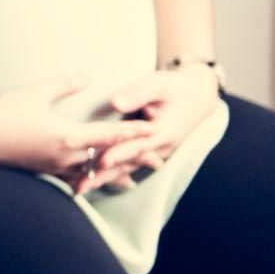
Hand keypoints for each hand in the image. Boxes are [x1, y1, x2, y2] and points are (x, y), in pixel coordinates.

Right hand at [0, 75, 155, 178]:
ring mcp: (53, 168)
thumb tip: (88, 74)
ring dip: (112, 175)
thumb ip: (64, 84)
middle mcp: (65, 157)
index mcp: (67, 137)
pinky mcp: (41, 171)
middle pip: (108, 162)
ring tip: (130, 179)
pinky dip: (87, 180)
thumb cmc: (2, 113)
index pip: (110, 136)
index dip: (135, 133)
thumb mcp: (34, 93)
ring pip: (91, 175)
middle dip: (133, 161)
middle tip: (156, 162)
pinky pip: (72, 179)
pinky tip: (89, 181)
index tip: (156, 130)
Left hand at [82, 64, 221, 193]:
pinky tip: (88, 183)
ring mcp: (153, 154)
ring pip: (125, 170)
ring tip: (77, 190)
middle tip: (78, 186)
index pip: (137, 146)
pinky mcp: (146, 154)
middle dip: (103, 175)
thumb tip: (115, 102)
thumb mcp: (159, 83)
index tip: (101, 161)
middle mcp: (159, 148)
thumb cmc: (175, 87)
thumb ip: (137, 93)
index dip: (119, 153)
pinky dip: (107, 176)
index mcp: (163, 132)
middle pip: (127, 164)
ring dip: (102, 180)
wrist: (196, 97)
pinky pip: (125, 168)